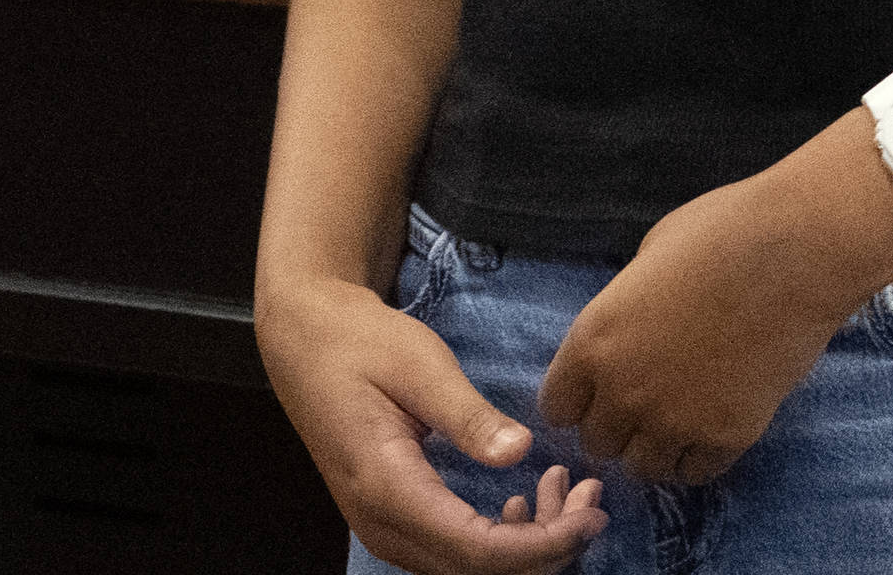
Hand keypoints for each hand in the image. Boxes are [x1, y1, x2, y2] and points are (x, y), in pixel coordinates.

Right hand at [258, 272, 607, 572]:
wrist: (302, 341)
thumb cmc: (357, 341)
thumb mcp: (417, 361)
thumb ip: (466, 413)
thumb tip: (519, 453)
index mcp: (388, 487)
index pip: (478, 552)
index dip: (543, 545)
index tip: (590, 514)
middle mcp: (383, 526)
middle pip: (479, 573)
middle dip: (546, 546)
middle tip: (589, 496)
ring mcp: (383, 531)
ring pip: (468, 570)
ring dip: (525, 545)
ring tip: (561, 489)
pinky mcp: (391, 523)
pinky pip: (451, 555)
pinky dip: (497, 542)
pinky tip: (520, 503)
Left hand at [536, 172, 861, 486]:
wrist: (791, 255)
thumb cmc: (716, 234)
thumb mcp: (645, 261)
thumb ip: (623, 312)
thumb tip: (625, 336)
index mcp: (593, 340)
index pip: (555, 407)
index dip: (576, 400)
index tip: (595, 391)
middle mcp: (625, 391)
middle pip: (597, 444)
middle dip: (614, 426)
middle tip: (642, 400)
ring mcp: (675, 421)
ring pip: (643, 469)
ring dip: (653, 447)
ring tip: (675, 417)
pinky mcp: (725, 439)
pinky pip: (694, 473)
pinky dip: (696, 456)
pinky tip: (708, 425)